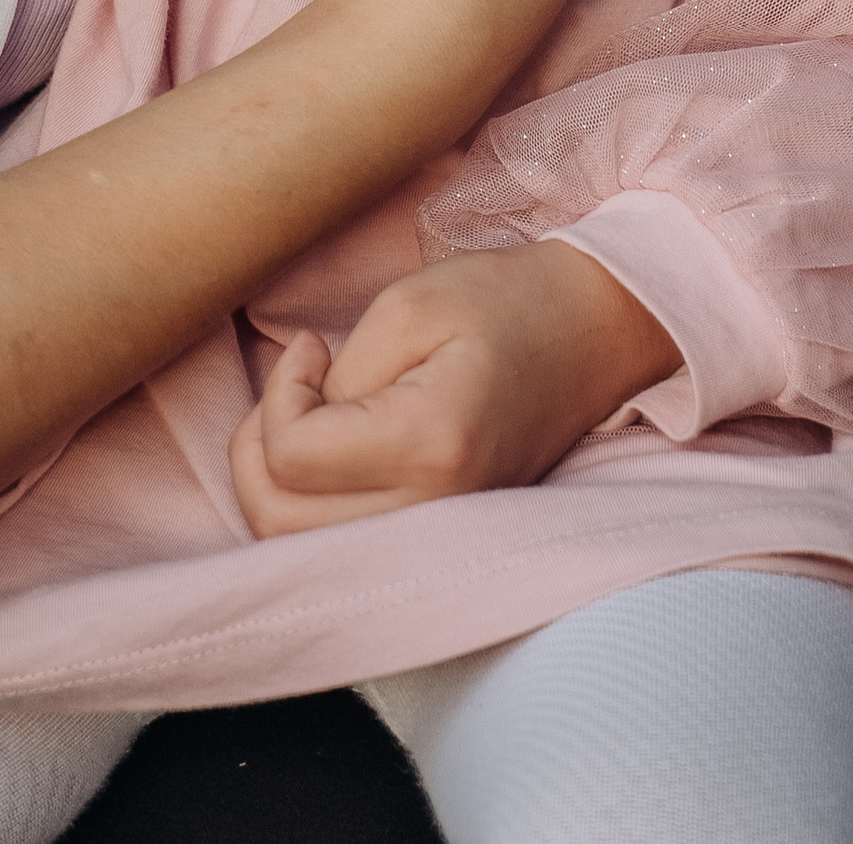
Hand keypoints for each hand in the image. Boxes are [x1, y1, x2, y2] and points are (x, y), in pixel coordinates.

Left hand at [229, 245, 680, 537]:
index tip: (312, 347)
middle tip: (298, 383)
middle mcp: (432, 514)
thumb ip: (338, 379)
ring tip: (310, 414)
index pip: (293, 457)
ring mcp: (439, 539)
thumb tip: (295, 429)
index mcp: (430, 446)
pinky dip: (309, 506)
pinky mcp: (438, 542)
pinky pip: (339, 547)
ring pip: (299, 549)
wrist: (593, 333)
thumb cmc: (504, 303)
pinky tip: (330, 451)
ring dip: (277, 481)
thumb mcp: (408, 306)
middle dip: (259, 447)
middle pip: (281, 522)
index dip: (280, 394)